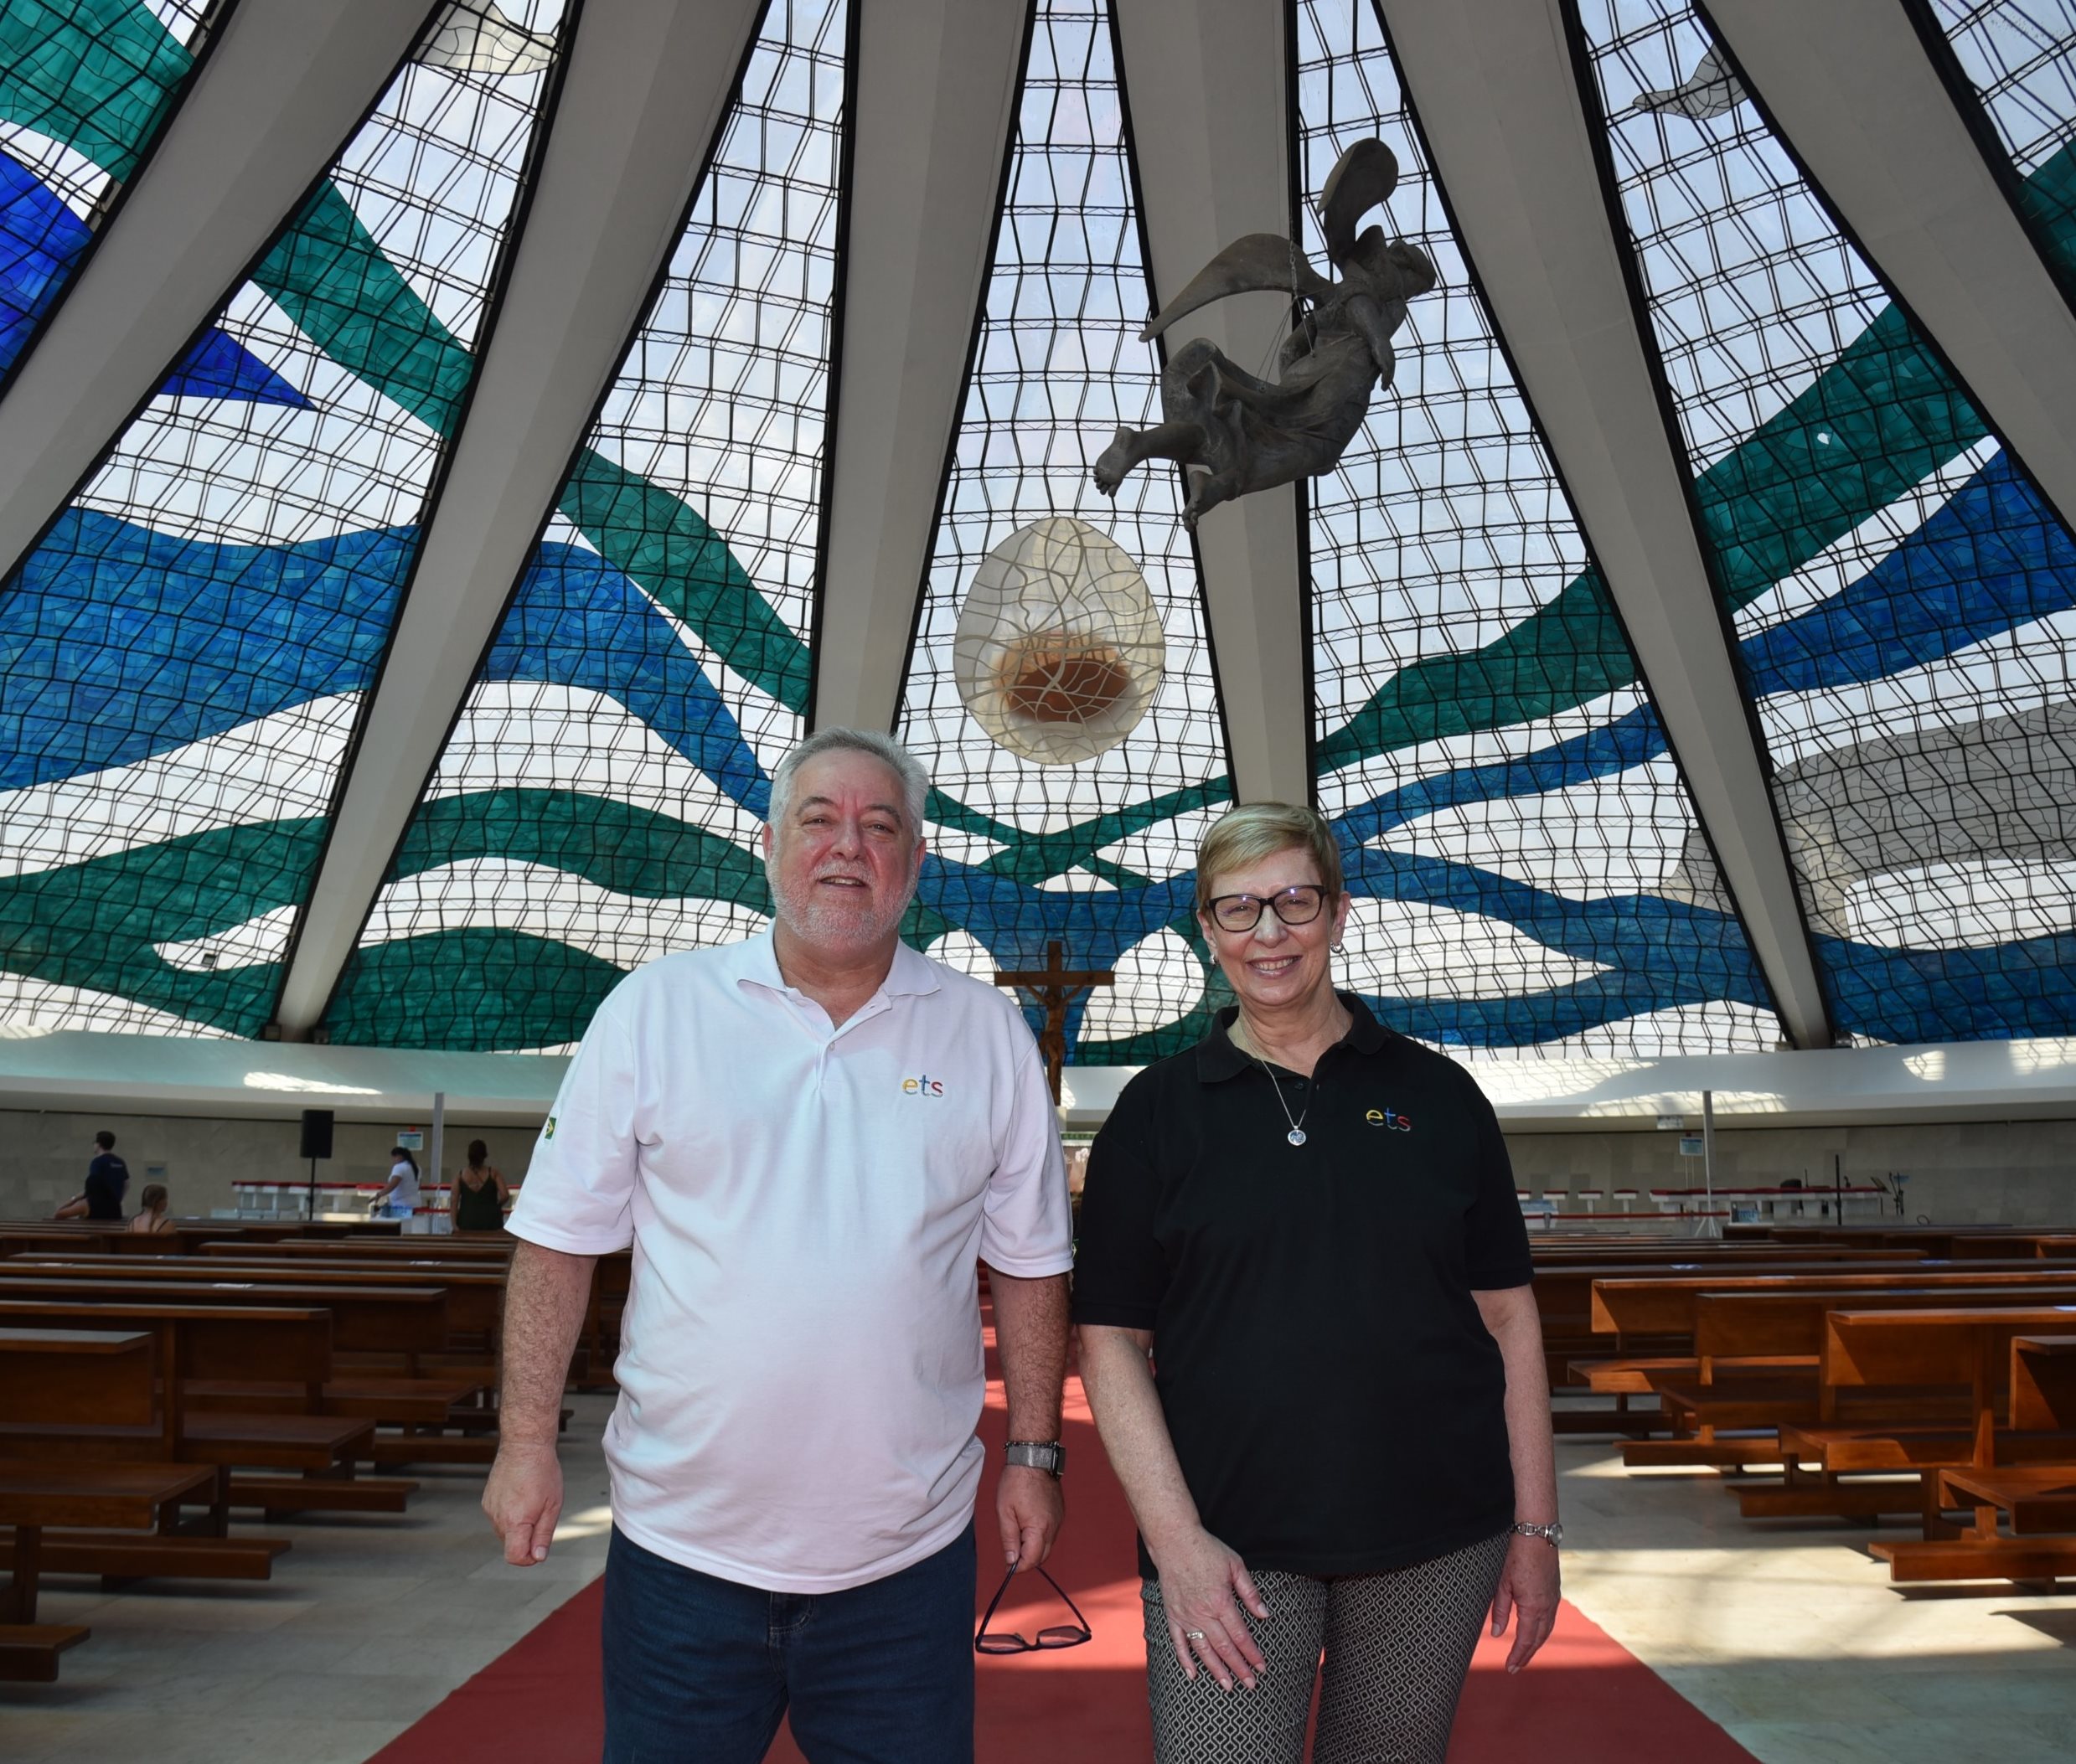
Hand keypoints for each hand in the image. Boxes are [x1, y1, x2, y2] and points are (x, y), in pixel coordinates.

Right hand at [483, 1441, 562, 1565]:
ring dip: (519, 1525)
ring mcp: (490, 1509)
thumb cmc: (542, 1471)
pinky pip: (499, 1518)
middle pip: (511, 1545)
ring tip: (531, 1501)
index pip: (514, 1557)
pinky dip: (510, 1514)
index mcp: (515, 1521)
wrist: (524, 1445)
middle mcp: (498, 1518)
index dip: (528, 1559)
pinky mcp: (487, 1501)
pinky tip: (520, 1496)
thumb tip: (538, 1557)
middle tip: (541, 1513)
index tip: (539, 1548)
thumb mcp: (552, 1506)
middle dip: (527, 1538)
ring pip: (505, 1531)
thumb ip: (543, 1535)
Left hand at [996, 1464, 1062, 1572]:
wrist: (1033, 1458)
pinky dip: (1040, 1535)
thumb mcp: (1005, 1512)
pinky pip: (1051, 1532)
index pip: (1032, 1559)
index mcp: (1039, 1528)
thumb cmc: (1016, 1482)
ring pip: (1047, 1544)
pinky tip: (1027, 1524)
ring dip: (1034, 1547)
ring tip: (1017, 1534)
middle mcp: (1053, 1526)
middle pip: (1042, 1556)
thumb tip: (1011, 1561)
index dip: (1019, 1567)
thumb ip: (1009, 1539)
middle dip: (1027, 1559)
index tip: (1008, 1568)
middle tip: (1011, 1554)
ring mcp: (1059, 1519)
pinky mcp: (1060, 1512)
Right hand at [1150, 1526, 1268, 1692]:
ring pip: (1203, 1650)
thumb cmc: (1207, 1550)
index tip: (1262, 1668)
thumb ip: (1250, 1592)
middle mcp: (1203, 1614)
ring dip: (1216, 1670)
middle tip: (1250, 1685)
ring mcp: (1186, 1616)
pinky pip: (1178, 1643)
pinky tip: (1193, 1675)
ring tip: (1228, 1686)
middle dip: (1239, 1669)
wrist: (1174, 1540)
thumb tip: (1265, 1615)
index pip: (1241, 1636)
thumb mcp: (1235, 1565)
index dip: (1252, 1654)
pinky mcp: (1172, 1615)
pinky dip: (1185, 1660)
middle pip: (1224, 1648)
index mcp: (1221, 1602)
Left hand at [1489, 1532, 1559, 1672]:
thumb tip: (1497, 1634)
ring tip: (1524, 1653)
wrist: (1536, 1532)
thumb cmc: (1516, 1554)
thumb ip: (1500, 1610)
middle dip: (1527, 1654)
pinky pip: (1550, 1617)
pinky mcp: (1555, 1590)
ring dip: (1536, 1643)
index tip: (1510, 1668)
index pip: (1526, 1639)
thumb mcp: (1502, 1582)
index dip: (1518, 1655)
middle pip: (1539, 1638)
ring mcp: (1554, 1598)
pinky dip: (1542, 1629)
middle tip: (1515, 1667)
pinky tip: (1535, 1630)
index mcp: (1534, 1606)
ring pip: (1547, 1629)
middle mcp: (1548, 1606)